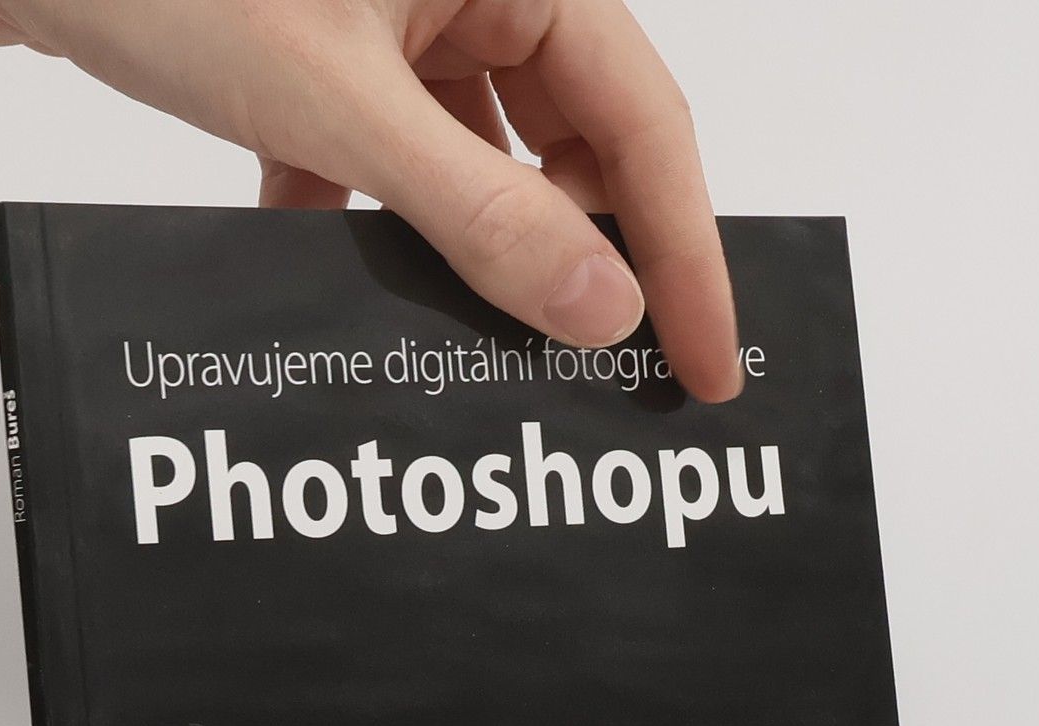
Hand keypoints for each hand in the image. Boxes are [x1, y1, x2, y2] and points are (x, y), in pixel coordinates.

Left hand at [0, 0, 741, 399]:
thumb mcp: (338, 102)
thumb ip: (476, 213)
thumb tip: (599, 306)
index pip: (641, 123)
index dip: (685, 254)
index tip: (712, 361)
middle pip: (573, 144)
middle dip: (581, 261)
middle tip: (606, 376)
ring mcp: (397, 16)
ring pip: (479, 160)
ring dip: (468, 253)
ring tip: (483, 352)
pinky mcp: (326, 53)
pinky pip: (391, 156)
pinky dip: (372, 223)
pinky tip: (342, 278)